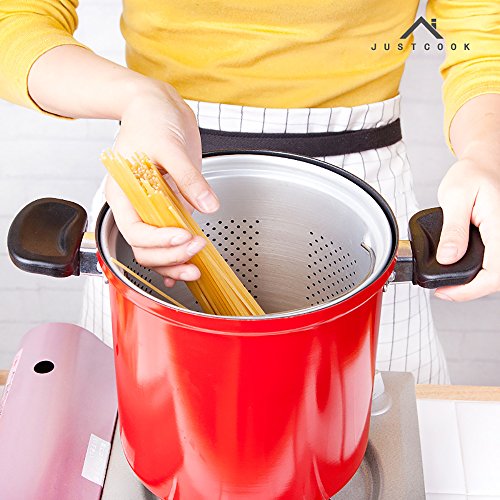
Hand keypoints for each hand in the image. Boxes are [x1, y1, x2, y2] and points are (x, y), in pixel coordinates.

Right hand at [105, 80, 218, 286]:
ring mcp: (152, 209)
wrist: (156, 106)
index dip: (159, 240)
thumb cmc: (150, 119)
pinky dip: (175, 257)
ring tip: (196, 266)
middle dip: (169, 256)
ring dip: (173, 263)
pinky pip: (167, 239)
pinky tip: (186, 268)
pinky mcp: (168, 206)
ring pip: (154, 250)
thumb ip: (188, 178)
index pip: (135, 230)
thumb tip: (207, 205)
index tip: (184, 236)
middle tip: (196, 250)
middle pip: (143, 248)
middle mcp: (135, 206)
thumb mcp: (170, 146)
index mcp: (124, 192)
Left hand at [435, 142, 499, 300]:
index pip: (493, 272)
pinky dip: (476, 272)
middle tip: (442, 290)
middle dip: (469, 289)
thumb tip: (447, 257)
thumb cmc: (472, 174)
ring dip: (473, 283)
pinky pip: (492, 263)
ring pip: (494, 272)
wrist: (483, 164)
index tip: (445, 292)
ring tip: (448, 283)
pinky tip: (457, 271)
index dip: (469, 289)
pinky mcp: (496, 240)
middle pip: (495, 277)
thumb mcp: (455, 197)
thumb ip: (453, 229)